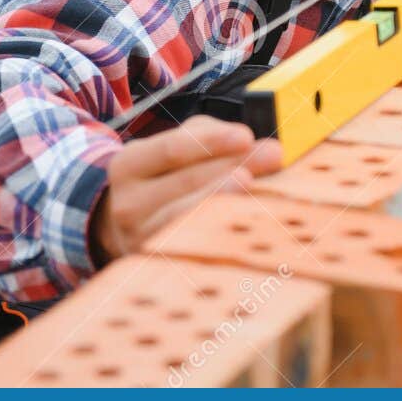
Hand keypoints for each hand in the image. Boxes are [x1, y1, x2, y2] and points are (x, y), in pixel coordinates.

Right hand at [90, 116, 281, 264]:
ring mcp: (142, 240)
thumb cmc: (161, 178)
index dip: (211, 142)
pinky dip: (226, 229)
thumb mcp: (170, 149)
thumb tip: (248, 142)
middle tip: (274, 156)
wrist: (127, 227)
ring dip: (232, 198)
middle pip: (188, 182)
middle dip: (236, 165)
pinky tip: (250, 219)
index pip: (172, 150)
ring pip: (192, 216)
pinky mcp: (160, 265)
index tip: (246, 137)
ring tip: (258, 185)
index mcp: (128, 166)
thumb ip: (205, 136)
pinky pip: (198, 246)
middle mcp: (128, 205)